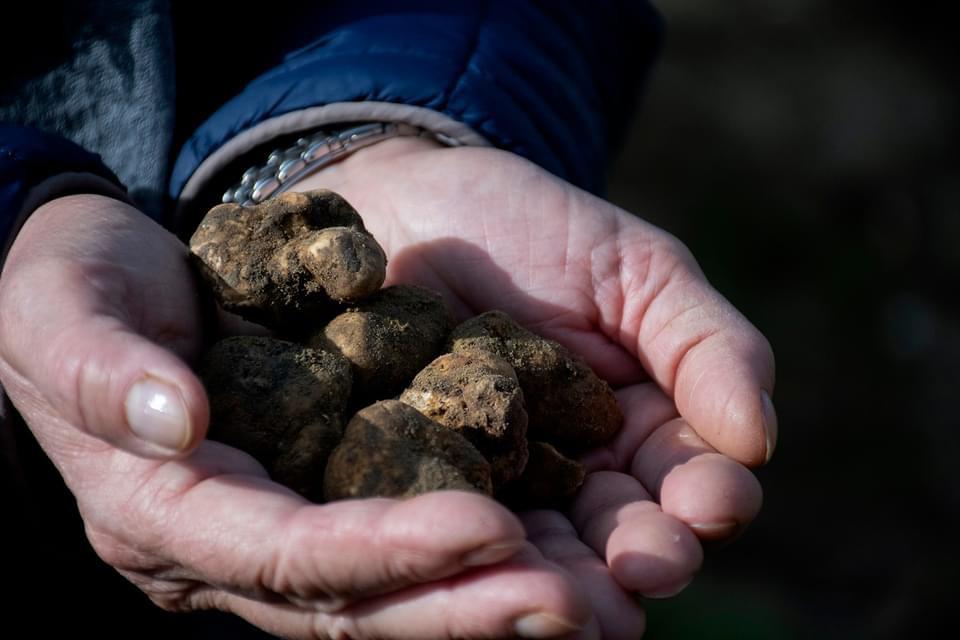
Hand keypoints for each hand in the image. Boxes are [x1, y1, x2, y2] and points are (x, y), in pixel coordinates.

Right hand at [0, 195, 591, 637]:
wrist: (97, 286)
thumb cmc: (70, 292)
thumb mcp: (64, 312)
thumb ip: (105, 367)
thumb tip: (174, 419)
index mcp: (166, 511)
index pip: (283, 554)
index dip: (384, 551)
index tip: (490, 526)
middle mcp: (230, 546)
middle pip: (356, 600)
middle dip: (466, 604)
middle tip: (582, 602)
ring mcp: (279, 530)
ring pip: (393, 588)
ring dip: (493, 593)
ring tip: (599, 595)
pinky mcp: (319, 496)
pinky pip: (404, 538)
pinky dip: (480, 551)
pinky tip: (561, 544)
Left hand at [297, 137, 775, 637]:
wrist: (410, 202)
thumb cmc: (533, 226)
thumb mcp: (636, 270)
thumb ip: (706, 346)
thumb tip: (760, 440)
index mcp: (641, 429)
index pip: (691, 480)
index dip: (708, 497)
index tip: (710, 502)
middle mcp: (575, 474)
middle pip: (620, 535)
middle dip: (642, 556)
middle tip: (646, 568)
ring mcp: (497, 487)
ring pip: (541, 550)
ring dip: (565, 580)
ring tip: (578, 605)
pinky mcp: (420, 487)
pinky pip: (447, 526)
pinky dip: (468, 551)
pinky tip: (481, 567)